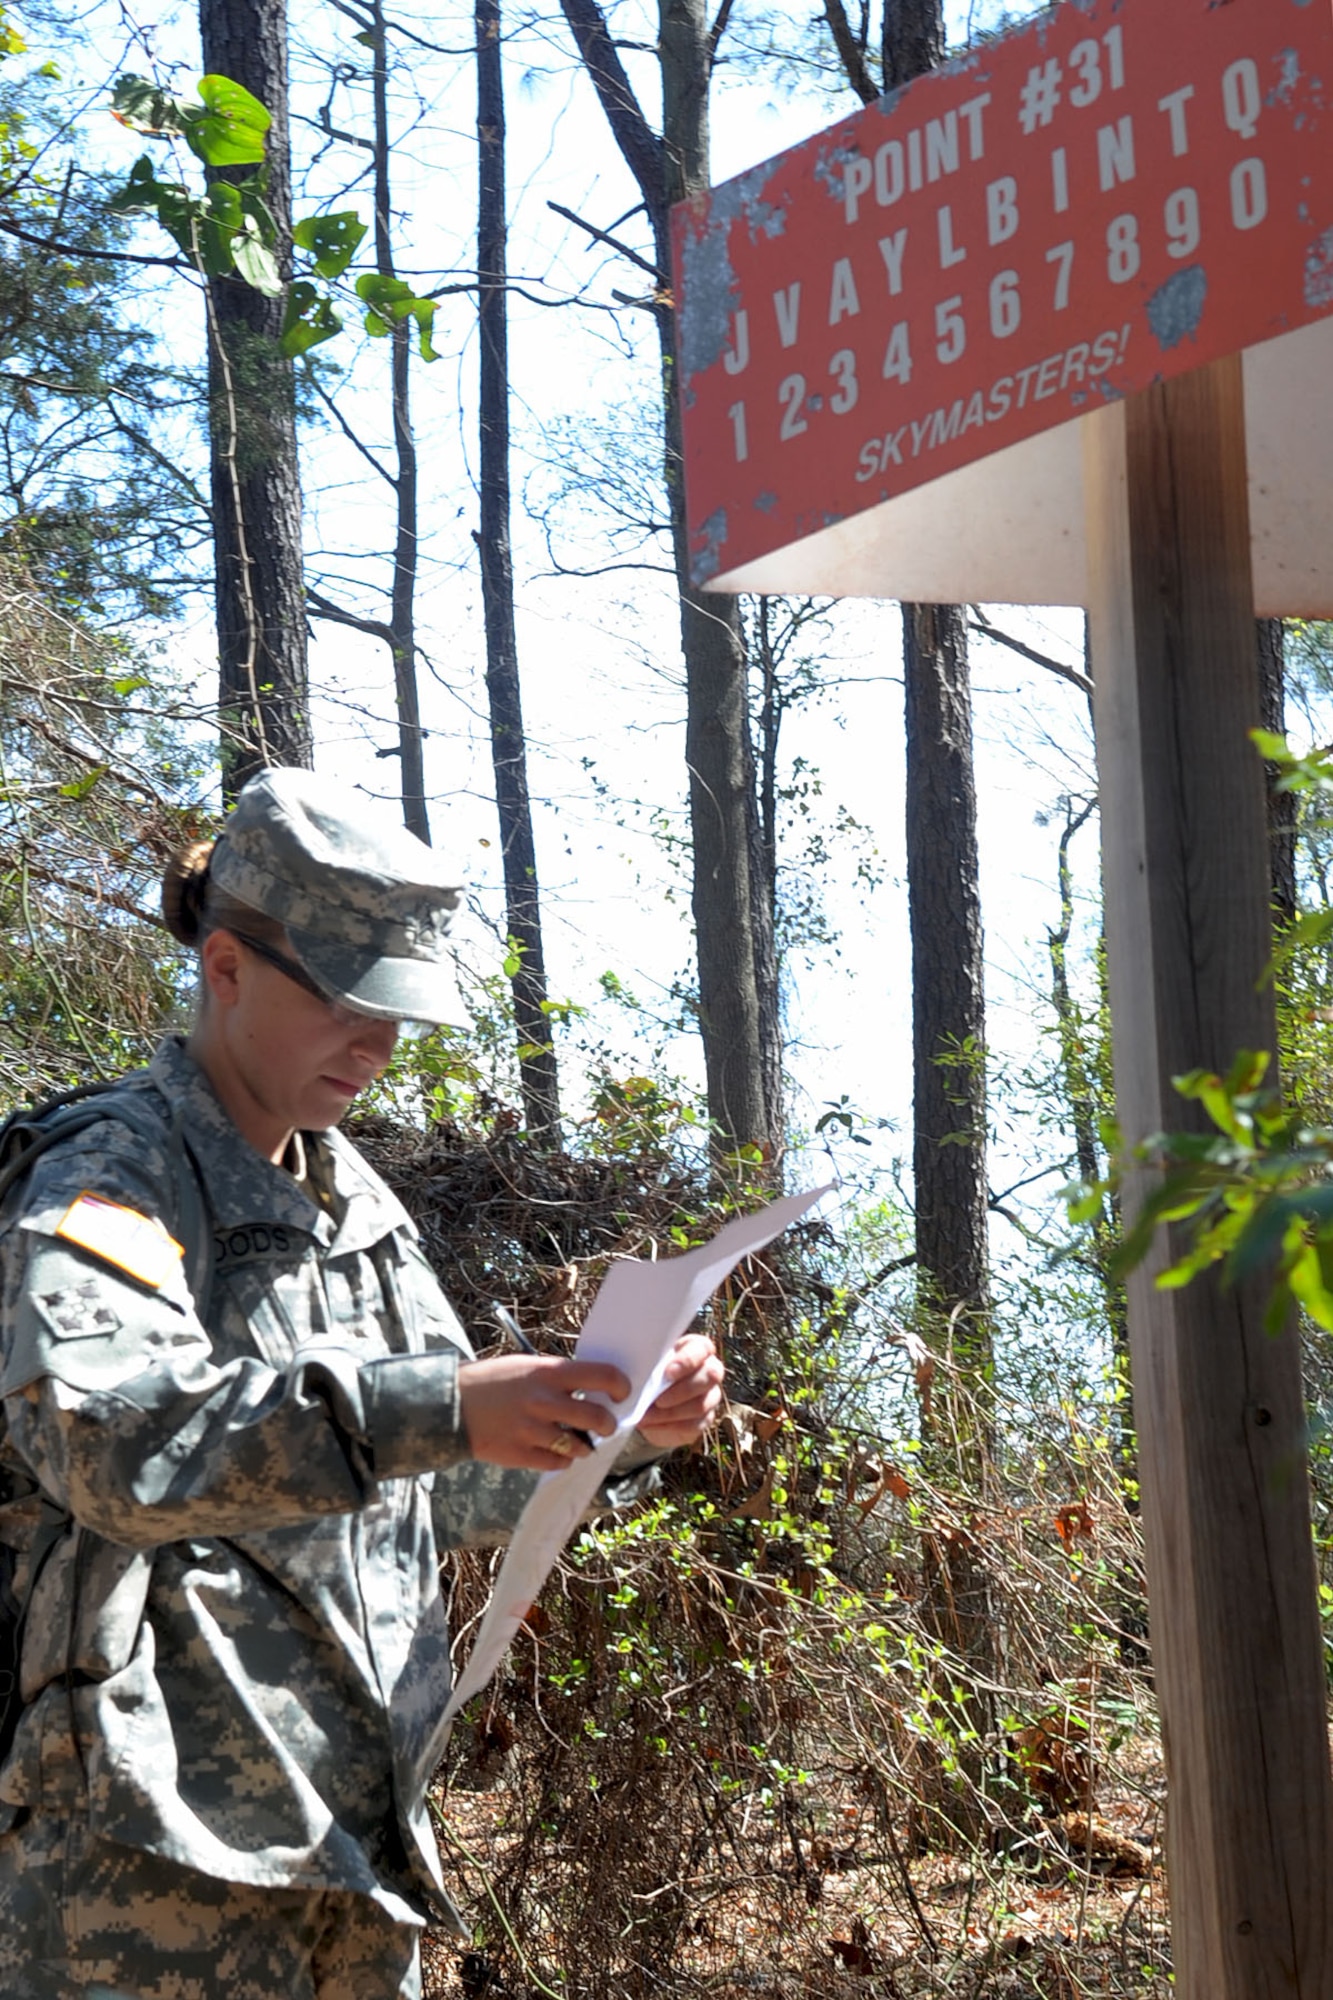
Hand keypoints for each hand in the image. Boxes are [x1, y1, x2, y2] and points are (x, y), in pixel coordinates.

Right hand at [458, 1353, 629, 1470]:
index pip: (603, 1376)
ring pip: (580, 1445)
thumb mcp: (527, 1366)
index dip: (620, 1386)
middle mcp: (544, 1401)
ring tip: (578, 1440)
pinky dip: (563, 1459)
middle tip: (605, 1425)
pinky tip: (556, 1450)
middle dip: (608, 1425)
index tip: (621, 1393)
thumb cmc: (493, 1381)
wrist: (452, 1404)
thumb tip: (594, 1388)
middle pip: (598, 1418)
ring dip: (584, 1445)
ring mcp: (533, 1430)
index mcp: (548, 1373)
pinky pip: (558, 1462)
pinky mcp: (521, 1454)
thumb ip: (558, 1377)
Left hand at [638, 1333, 724, 1449]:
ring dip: (671, 1412)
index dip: (688, 1360)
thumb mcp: (646, 1365)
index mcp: (696, 1348)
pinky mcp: (706, 1418)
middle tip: (657, 1400)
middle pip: (710, 1376)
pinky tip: (650, 1424)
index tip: (667, 1374)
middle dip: (682, 1390)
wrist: (648, 1404)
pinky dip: (669, 1426)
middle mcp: (709, 1369)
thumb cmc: (648, 1374)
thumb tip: (634, 1376)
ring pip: (701, 1404)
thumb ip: (646, 1366)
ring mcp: (711, 1395)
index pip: (702, 1348)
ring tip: (647, 1416)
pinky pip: (694, 1424)